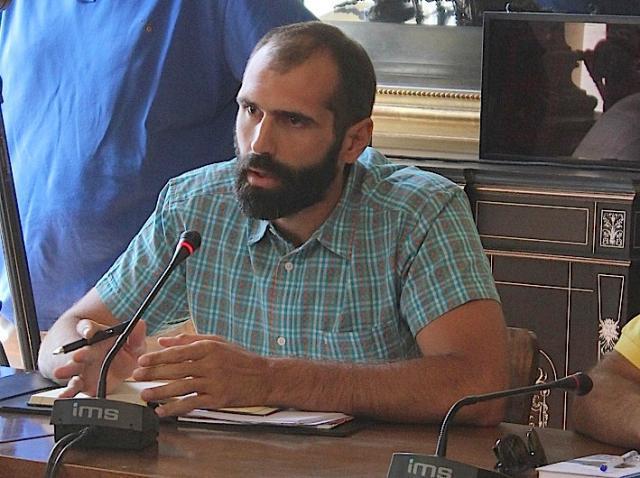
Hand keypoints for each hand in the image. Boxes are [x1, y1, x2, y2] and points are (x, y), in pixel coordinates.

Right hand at [55, 319, 146, 396]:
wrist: (117, 364)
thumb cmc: (124, 350)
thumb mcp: (134, 342)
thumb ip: (136, 335)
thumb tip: (140, 324)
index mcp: (98, 336)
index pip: (89, 328)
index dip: (88, 329)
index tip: (89, 332)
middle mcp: (88, 351)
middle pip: (81, 350)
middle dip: (80, 354)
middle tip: (77, 356)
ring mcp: (83, 367)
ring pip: (73, 368)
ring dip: (68, 370)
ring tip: (61, 373)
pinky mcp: (83, 383)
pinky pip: (73, 388)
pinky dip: (67, 392)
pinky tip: (63, 396)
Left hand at [132, 334, 270, 416]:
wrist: (265, 377)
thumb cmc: (241, 358)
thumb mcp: (218, 342)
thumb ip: (190, 340)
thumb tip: (165, 341)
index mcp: (208, 348)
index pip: (176, 352)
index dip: (157, 358)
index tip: (141, 361)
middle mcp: (210, 364)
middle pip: (175, 370)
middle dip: (153, 374)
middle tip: (136, 378)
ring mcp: (213, 382)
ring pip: (180, 387)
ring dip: (160, 392)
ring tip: (145, 395)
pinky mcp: (217, 398)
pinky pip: (191, 403)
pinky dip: (175, 408)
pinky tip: (163, 411)